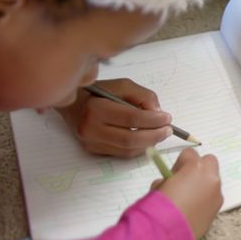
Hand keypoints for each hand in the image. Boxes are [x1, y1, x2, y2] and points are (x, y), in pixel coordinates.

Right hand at [55, 78, 172, 157]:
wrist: (72, 104)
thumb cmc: (99, 92)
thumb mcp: (122, 86)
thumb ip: (142, 96)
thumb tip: (158, 113)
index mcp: (96, 108)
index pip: (131, 118)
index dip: (153, 120)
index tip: (167, 118)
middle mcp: (90, 128)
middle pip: (130, 139)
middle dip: (154, 135)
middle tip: (168, 130)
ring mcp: (91, 142)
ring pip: (127, 150)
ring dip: (149, 144)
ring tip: (160, 134)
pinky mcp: (93, 150)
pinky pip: (121, 153)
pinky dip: (138, 148)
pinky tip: (146, 140)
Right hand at [151, 148, 222, 239]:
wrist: (166, 232)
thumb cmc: (158, 205)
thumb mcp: (158, 185)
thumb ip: (169, 178)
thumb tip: (171, 181)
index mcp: (195, 167)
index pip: (190, 153)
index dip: (180, 163)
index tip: (173, 174)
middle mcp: (211, 178)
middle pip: (209, 162)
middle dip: (198, 168)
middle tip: (184, 181)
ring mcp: (217, 194)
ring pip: (212, 181)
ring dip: (203, 185)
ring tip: (188, 200)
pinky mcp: (218, 210)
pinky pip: (212, 198)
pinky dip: (205, 199)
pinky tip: (192, 210)